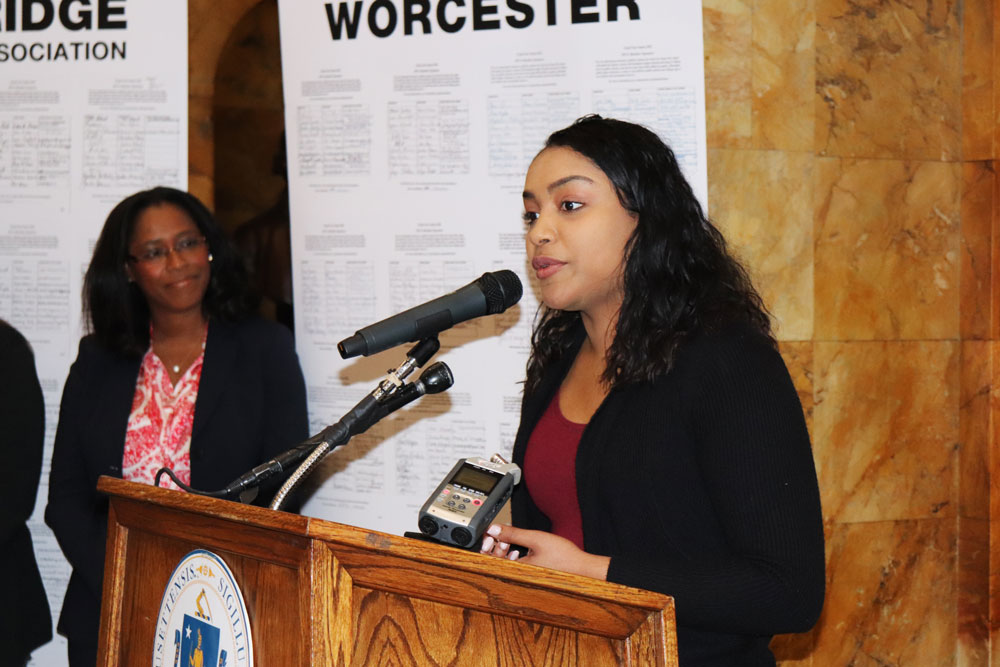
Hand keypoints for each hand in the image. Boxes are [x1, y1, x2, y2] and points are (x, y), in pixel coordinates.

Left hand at [479, 524, 609, 580]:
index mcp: (516, 571)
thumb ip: (512, 534)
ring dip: (504, 552)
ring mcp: (524, 579)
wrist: (582, 569)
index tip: (490, 535)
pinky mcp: (530, 577)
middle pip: (496, 564)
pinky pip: (514, 568)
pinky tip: (518, 551)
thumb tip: (493, 529)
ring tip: (510, 542)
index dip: (486, 546)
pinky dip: (513, 558)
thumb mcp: (535, 539)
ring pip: (505, 566)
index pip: (490, 561)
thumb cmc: (563, 557)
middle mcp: (518, 578)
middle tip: (500, 536)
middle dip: (495, 547)